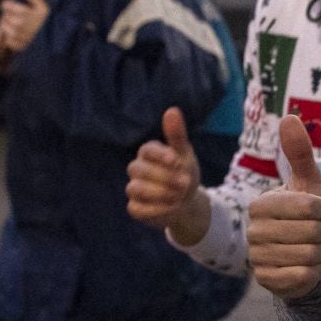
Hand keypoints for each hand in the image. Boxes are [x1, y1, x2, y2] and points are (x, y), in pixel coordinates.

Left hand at [0, 0, 48, 54]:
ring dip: (6, 25)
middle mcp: (20, 25)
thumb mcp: (42, 5)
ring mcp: (18, 36)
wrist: (54, 39)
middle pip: (4, 16)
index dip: (7, 4)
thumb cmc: (46, 20)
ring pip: (3, 28)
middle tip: (14, 16)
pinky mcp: (18, 46)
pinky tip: (17, 34)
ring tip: (14, 24)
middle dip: (7, 15)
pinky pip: (7, 39)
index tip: (10, 5)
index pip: (6, 5)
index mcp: (25, 13)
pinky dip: (9, 36)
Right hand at [127, 107, 210, 243]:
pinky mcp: (135, 208)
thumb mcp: (185, 155)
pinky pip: (136, 209)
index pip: (147, 150)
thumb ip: (177, 135)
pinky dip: (155, 210)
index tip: (177, 161)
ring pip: (135, 189)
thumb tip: (172, 110)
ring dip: (159, 194)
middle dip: (164, 177)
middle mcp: (137, 169)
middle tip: (185, 183)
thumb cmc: (183, 173)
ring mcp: (133, 188)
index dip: (161, 156)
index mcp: (148, 153)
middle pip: (139, 170)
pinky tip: (172, 208)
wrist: (186, 202)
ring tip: (179, 197)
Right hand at [247, 115, 320, 301]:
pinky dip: (316, 271)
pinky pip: (304, 276)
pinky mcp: (267, 281)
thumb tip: (289, 116)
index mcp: (261, 204)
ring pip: (310, 255)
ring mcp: (257, 257)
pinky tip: (311, 266)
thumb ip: (299, 153)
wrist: (304, 256)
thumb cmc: (308, 216)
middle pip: (311, 232)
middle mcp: (253, 231)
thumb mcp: (309, 184)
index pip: (308, 206)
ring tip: (317, 247)